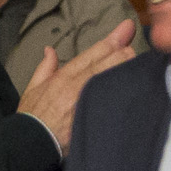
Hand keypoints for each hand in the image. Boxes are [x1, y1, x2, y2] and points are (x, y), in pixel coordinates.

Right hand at [17, 19, 139, 148]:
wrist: (32, 142)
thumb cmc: (33, 117)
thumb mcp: (33, 88)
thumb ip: (45, 67)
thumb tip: (49, 50)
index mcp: (64, 76)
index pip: (94, 52)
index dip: (113, 40)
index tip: (127, 28)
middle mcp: (78, 84)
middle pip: (110, 61)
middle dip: (125, 53)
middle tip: (133, 51)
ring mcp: (89, 99)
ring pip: (116, 75)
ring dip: (128, 68)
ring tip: (138, 64)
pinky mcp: (97, 114)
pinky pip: (116, 97)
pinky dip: (126, 89)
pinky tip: (136, 83)